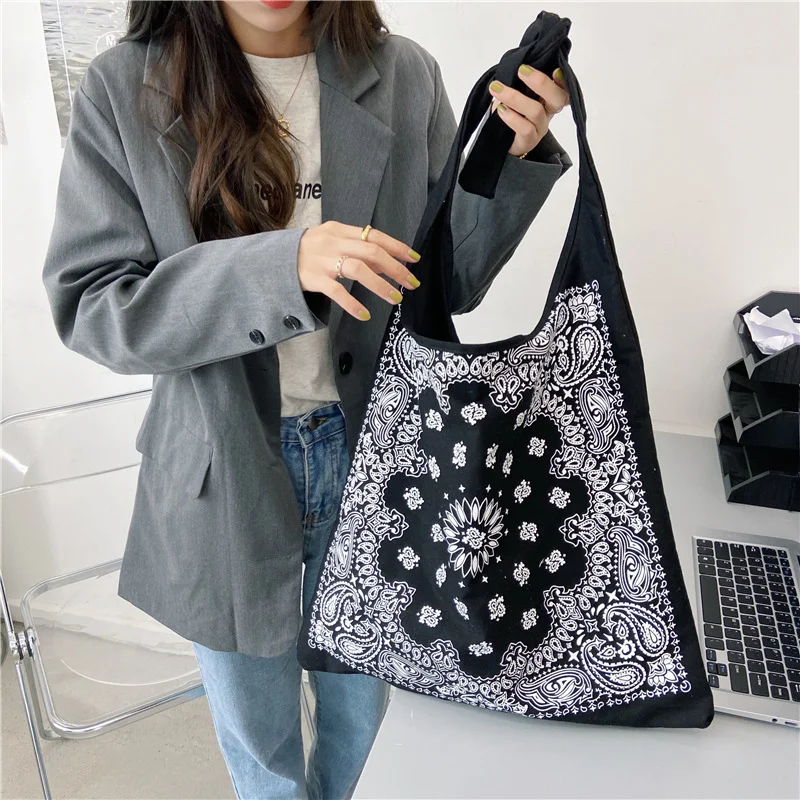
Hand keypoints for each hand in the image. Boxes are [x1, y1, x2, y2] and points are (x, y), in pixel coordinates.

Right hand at [298, 221, 421, 320]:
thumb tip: (389, 263)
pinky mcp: (313, 279)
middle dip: (395, 268)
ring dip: (380, 284)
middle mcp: (333, 242)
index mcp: (340, 230)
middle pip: (371, 252)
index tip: (414, 259)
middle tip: (411, 282)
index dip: (397, 247)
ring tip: (395, 298)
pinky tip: (364, 314)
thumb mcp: (333, 242)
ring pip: (357, 269)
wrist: (274, 259)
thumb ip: (358, 250)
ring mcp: (322, 261)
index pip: (374, 236)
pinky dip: (352, 304)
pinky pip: (336, 292)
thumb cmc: (309, 251)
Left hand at [488, 65, 569, 157]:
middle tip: (521, 70)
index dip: (563, 80)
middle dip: (540, 82)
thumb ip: (522, 79)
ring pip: (536, 111)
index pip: (564, 87)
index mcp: (549, 97)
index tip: (554, 70)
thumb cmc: (511, 109)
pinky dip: (512, 117)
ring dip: (515, 97)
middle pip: (558, 98)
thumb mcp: (517, 90)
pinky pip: (525, 129)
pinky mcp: (529, 141)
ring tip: (497, 89)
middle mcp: (549, 112)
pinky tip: (500, 109)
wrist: (500, 138)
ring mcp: (540, 127)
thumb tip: (516, 64)